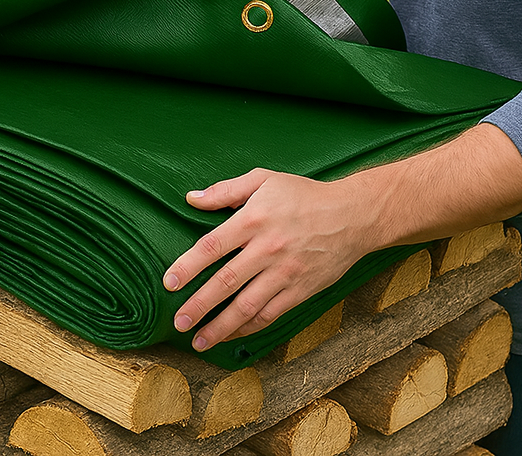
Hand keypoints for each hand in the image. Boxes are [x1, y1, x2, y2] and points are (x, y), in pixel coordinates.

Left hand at [162, 168, 367, 351]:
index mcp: (253, 219)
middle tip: (178, 322)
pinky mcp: (301, 290)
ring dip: (221, 326)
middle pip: (226, 281)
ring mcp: (285, 272)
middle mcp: (267, 248)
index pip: (212, 246)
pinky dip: (249, 327)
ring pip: (247, 305)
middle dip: (199, 305)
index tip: (169, 283)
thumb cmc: (304, 195)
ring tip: (199, 341)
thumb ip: (226, 190)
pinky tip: (232, 335)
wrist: (352, 216)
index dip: (187, 266)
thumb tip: (192, 199)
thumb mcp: (264, 179)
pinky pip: (270, 314)